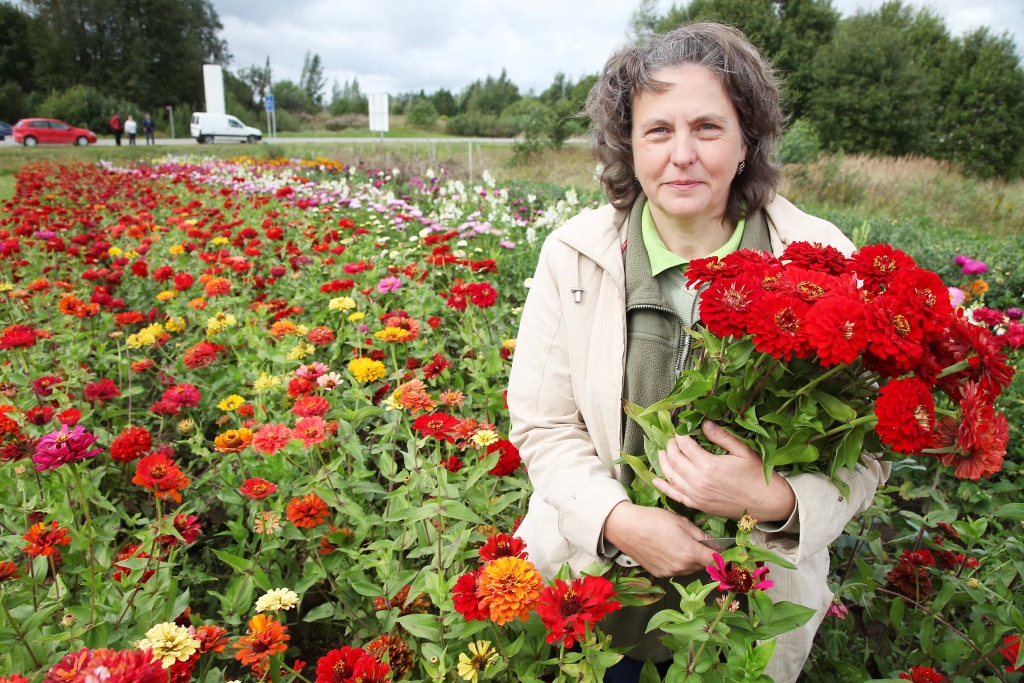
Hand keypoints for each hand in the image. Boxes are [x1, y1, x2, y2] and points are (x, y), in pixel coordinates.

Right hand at [603, 501, 715, 577]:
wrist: (626, 528)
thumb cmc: (653, 520)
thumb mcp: (681, 521)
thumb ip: (700, 534)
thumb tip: (714, 544)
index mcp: (690, 553)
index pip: (715, 561)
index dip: (721, 557)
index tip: (724, 552)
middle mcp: (682, 567)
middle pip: (702, 566)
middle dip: (704, 556)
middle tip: (697, 542)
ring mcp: (670, 572)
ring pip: (689, 569)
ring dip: (691, 560)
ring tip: (679, 544)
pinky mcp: (659, 574)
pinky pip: (676, 571)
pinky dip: (677, 563)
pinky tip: (668, 550)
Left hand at [652, 420, 795, 521]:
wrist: (766, 503)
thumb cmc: (757, 476)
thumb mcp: (742, 451)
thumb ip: (721, 437)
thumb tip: (704, 423)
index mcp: (709, 465)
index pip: (685, 445)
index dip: (680, 435)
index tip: (680, 429)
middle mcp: (698, 482)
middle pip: (674, 460)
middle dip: (670, 446)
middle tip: (672, 439)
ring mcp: (696, 495)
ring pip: (670, 476)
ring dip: (663, 463)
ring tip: (662, 452)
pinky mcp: (697, 505)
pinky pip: (675, 495)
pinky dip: (663, 487)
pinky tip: (656, 480)